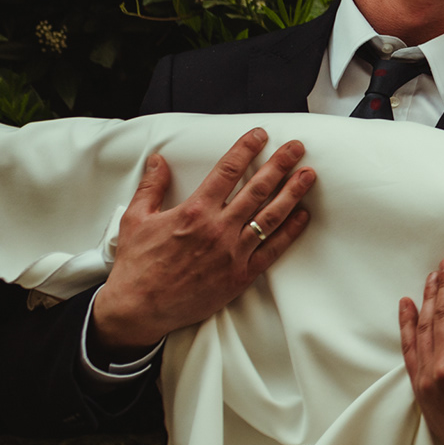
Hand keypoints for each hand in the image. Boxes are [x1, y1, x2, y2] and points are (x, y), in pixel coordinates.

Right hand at [91, 130, 315, 353]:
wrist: (139, 309)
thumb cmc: (137, 265)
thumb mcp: (135, 219)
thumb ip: (151, 187)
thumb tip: (158, 160)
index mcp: (194, 211)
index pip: (227, 171)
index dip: (247, 149)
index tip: (261, 135)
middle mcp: (218, 228)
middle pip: (257, 188)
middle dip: (280, 164)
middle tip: (297, 148)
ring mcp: (233, 252)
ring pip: (271, 216)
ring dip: (292, 193)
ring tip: (309, 175)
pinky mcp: (241, 274)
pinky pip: (272, 249)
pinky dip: (291, 231)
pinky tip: (303, 215)